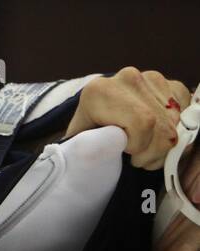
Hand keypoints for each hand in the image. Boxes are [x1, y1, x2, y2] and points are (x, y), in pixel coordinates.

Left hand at [64, 68, 191, 169]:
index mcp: (100, 91)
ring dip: (164, 144)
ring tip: (144, 150)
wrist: (97, 113)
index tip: (127, 154)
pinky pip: (183, 113)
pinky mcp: (169, 83)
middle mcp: (128, 78)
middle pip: (161, 124)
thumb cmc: (86, 134)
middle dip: (153, 150)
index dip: (139, 146)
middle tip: (138, 159)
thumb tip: (107, 148)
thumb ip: (89, 147)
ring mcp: (152, 78)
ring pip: (175, 121)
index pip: (142, 122)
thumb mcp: (79, 143)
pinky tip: (156, 137)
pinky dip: (174, 131)